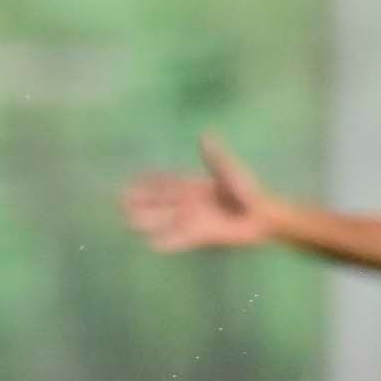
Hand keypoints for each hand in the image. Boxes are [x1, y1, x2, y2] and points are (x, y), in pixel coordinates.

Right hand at [120, 135, 281, 252]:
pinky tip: (151, 244)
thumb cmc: (247, 191)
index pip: (165, 183)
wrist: (261, 216)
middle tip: (119, 202)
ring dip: (147, 220)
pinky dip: (166, 240)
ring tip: (127, 221)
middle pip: (159, 202)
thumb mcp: (230, 171)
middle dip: (141, 201)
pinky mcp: (201, 235)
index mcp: (192, 186)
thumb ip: (215, 157)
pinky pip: (179, 238)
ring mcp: (193, 220)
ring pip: (164, 220)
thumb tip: (204, 136)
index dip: (148, 182)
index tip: (129, 181)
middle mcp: (188, 203)